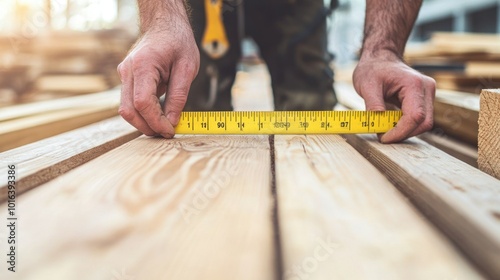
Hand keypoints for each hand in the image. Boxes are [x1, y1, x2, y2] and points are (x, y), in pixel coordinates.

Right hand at [117, 18, 199, 137]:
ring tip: (164, 127)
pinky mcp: (127, 79)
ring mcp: (124, 75)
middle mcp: (128, 71)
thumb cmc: (177, 42)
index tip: (170, 131)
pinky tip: (159, 116)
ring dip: (144, 122)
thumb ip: (179, 96)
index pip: (143, 103)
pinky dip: (143, 113)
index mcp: (143, 65)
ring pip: (127, 109)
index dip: (156, 121)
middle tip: (167, 133)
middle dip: (147, 127)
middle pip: (129, 110)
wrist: (165, 25)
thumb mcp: (187, 67)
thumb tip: (172, 121)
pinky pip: (131, 102)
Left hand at [353, 52, 434, 142]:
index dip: (400, 132)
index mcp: (414, 84)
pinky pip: (419, 119)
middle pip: (424, 123)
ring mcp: (427, 94)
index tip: (383, 138)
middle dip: (403, 134)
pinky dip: (405, 126)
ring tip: (384, 129)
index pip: (415, 116)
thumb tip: (377, 124)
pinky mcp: (423, 100)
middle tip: (382, 137)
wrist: (380, 58)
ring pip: (423, 123)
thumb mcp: (366, 85)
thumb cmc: (373, 68)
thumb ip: (373, 104)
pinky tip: (390, 124)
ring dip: (404, 131)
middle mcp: (426, 89)